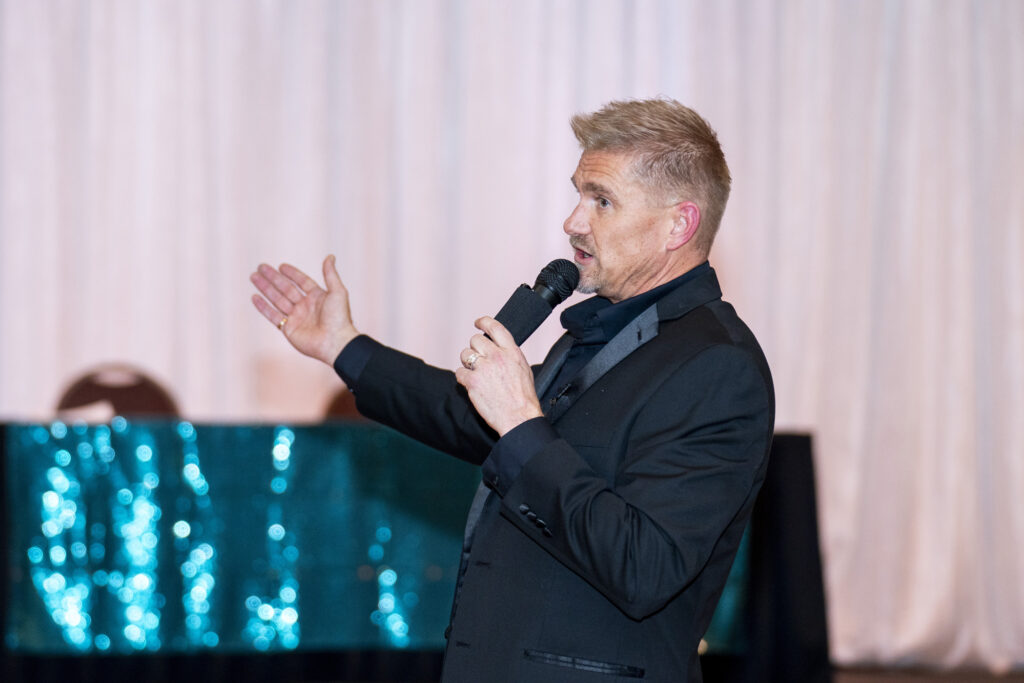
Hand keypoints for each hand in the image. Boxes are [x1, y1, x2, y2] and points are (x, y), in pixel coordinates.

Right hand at [250, 255, 359, 364]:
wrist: (335, 342)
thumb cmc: (339, 318)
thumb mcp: (337, 292)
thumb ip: (331, 274)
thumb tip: (330, 256)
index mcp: (318, 297)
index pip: (302, 281)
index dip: (292, 273)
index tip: (281, 266)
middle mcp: (306, 306)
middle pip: (286, 288)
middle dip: (273, 278)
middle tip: (260, 267)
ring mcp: (296, 318)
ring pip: (277, 299)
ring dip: (265, 288)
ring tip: (253, 277)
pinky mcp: (288, 329)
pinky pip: (273, 316)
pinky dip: (263, 307)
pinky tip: (254, 297)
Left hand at [455, 316, 542, 435]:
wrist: (519, 417)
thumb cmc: (524, 397)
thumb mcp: (524, 368)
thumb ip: (510, 355)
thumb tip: (499, 348)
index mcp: (511, 352)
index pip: (494, 327)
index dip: (483, 322)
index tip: (478, 323)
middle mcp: (497, 356)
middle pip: (475, 340)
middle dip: (475, 349)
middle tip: (479, 360)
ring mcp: (483, 368)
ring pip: (465, 354)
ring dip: (467, 362)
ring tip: (476, 373)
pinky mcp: (472, 381)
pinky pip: (459, 372)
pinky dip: (463, 378)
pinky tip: (471, 384)